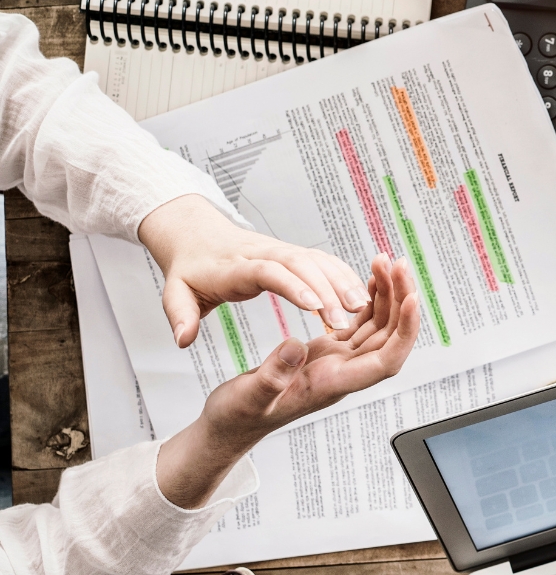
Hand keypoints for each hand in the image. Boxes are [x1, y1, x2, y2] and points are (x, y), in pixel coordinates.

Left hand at [138, 194, 370, 345]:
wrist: (196, 235)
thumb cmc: (189, 269)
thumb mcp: (175, 292)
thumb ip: (180, 316)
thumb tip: (183, 339)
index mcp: (235, 266)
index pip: (268, 271)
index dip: (293, 285)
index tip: (315, 307)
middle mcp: (263, 253)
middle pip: (301, 264)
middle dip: (328, 289)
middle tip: (347, 317)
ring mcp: (281, 251)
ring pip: (318, 260)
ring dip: (342, 281)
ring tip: (362, 307)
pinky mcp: (294, 254)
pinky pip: (323, 261)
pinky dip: (344, 275)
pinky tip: (361, 294)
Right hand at [154, 254, 420, 507]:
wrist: (230, 423)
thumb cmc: (238, 416)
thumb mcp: (248, 395)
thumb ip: (271, 376)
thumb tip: (294, 347)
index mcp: (333, 384)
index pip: (387, 360)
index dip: (404, 331)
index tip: (412, 299)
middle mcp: (344, 372)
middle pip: (389, 336)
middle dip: (399, 299)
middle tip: (398, 263)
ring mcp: (338, 362)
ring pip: (377, 327)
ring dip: (385, 294)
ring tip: (385, 262)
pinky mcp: (327, 352)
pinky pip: (358, 324)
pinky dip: (367, 301)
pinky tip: (369, 281)